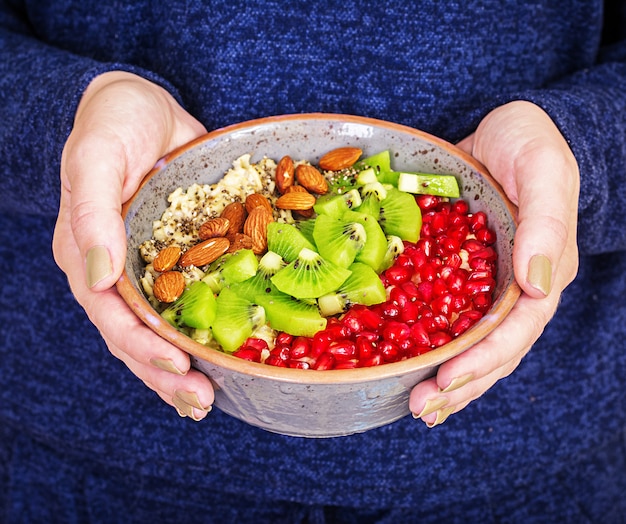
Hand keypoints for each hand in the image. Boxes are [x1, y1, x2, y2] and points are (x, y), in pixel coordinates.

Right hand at [52, 71, 213, 419]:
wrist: (141, 107)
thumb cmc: (112, 123)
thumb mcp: (95, 156)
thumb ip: (91, 212)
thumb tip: (96, 277)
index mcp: (86, 254)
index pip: (110, 314)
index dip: (141, 345)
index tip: (178, 365)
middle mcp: (115, 272)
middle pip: (134, 336)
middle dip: (165, 373)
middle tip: (201, 402)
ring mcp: (146, 269)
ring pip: (159, 330)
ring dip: (182, 367)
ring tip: (210, 399)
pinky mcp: (177, 259)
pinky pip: (187, 303)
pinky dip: (201, 332)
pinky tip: (220, 358)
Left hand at [409, 101, 579, 426]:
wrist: (508, 130)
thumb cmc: (532, 145)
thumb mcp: (544, 172)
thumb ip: (546, 224)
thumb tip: (539, 285)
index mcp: (542, 272)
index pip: (517, 329)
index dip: (485, 358)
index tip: (448, 378)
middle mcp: (514, 288)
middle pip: (492, 349)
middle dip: (459, 383)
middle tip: (420, 408)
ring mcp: (484, 284)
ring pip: (468, 342)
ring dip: (443, 376)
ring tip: (415, 405)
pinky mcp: (456, 272)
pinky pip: (443, 314)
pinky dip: (426, 342)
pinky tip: (402, 363)